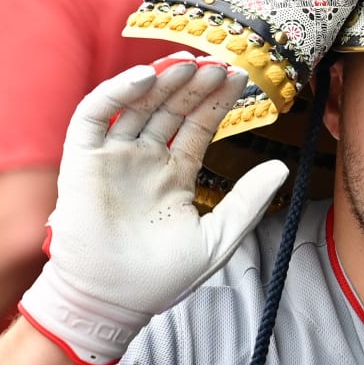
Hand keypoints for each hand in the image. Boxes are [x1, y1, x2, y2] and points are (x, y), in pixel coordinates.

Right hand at [17, 57, 287, 364]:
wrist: (111, 302)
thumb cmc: (160, 279)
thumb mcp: (218, 237)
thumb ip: (248, 201)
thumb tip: (281, 168)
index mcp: (173, 176)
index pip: (197, 126)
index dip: (217, 101)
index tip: (240, 77)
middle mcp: (143, 160)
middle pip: (171, 108)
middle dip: (194, 84)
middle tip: (220, 62)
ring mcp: (113, 157)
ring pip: (138, 105)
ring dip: (162, 81)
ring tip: (190, 64)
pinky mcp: (82, 159)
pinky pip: (95, 115)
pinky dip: (117, 92)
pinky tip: (145, 78)